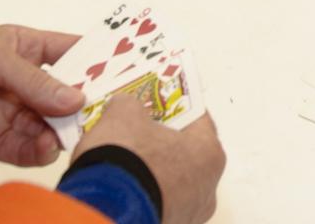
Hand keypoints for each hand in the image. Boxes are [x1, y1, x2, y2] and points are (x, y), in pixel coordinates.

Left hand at [0, 24, 81, 165]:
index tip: (115, 79)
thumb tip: (77, 100)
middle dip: (77, 107)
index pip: (68, 53)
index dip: (92, 63)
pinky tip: (45, 147)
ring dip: (58, 132)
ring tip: (62, 136)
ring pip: (46, 125)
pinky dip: (38, 151)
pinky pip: (24, 149)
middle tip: (91, 119)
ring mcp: (8, 112)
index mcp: (26, 49)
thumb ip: (35, 81)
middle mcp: (22, 81)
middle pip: (61, 96)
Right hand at [72, 97, 224, 223]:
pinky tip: (120, 185)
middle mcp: (207, 188)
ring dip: (151, 171)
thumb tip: (125, 106)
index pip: (197, 119)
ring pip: (171, 184)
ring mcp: (188, 216)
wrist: (105, 210)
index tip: (158, 102)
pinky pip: (156, 204)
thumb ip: (129, 104)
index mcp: (209, 152)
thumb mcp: (123, 114)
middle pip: (185, 154)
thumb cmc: (126, 160)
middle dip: (161, 142)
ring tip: (122, 159)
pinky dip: (142, 194)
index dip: (174, 107)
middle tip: (136, 130)